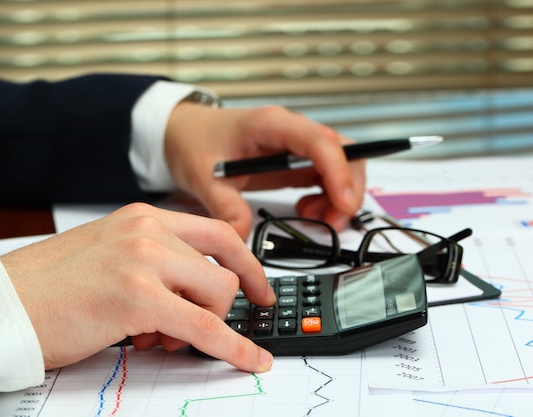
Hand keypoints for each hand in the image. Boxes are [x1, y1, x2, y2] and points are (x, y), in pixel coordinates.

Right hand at [0, 203, 275, 372]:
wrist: (1, 306)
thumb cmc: (49, 287)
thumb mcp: (110, 255)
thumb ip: (155, 263)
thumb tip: (193, 295)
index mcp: (142, 217)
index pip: (217, 232)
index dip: (247, 263)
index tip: (259, 288)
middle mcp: (146, 229)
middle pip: (221, 267)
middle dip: (219, 305)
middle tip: (203, 326)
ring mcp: (142, 259)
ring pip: (217, 295)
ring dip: (206, 324)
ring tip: (159, 337)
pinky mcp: (137, 297)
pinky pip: (205, 327)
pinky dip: (234, 348)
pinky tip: (250, 360)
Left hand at [164, 103, 365, 238]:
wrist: (184, 133)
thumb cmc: (195, 142)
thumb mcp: (203, 177)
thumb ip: (224, 207)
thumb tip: (243, 235)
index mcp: (271, 125)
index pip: (320, 141)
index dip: (338, 171)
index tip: (343, 202)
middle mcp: (291, 132)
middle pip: (344, 151)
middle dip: (348, 188)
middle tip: (332, 221)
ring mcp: (296, 147)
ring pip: (341, 165)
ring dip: (339, 197)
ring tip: (314, 218)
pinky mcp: (296, 162)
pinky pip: (327, 178)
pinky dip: (328, 199)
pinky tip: (307, 211)